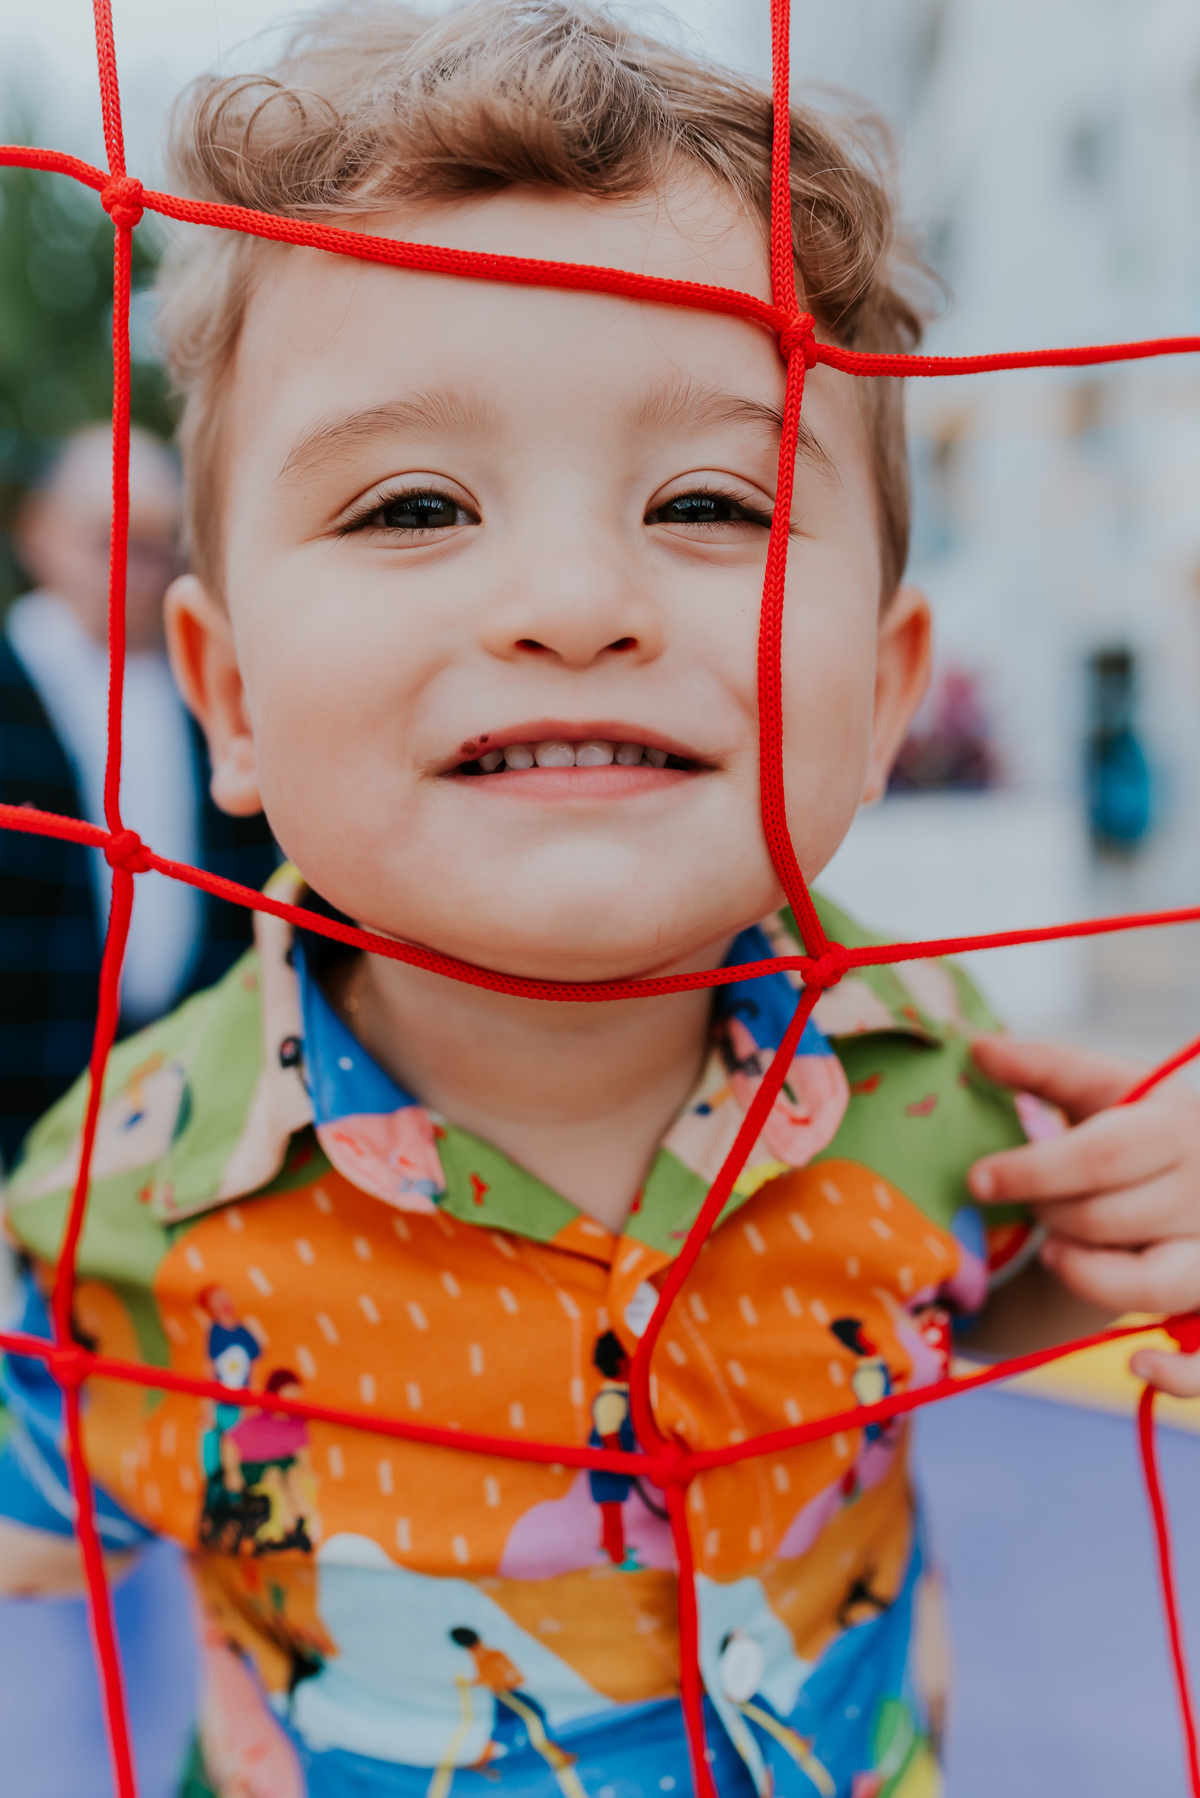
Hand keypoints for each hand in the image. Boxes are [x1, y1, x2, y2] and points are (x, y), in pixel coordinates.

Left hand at [968, 1035, 1199, 1397]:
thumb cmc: (1143, 1128)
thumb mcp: (1106, 1089)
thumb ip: (1045, 1067)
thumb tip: (976, 1046)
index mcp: (1177, 1127)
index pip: (1102, 1153)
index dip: (1033, 1169)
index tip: (977, 1179)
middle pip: (1111, 1216)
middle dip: (1052, 1214)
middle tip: (1028, 1207)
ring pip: (1154, 1282)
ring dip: (1090, 1277)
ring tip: (1056, 1254)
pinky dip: (1180, 1374)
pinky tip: (1137, 1366)